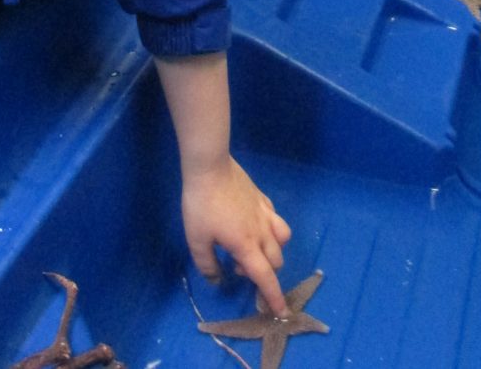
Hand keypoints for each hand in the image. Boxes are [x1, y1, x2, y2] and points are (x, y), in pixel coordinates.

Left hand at [182, 154, 291, 315]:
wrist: (210, 168)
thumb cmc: (201, 206)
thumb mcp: (196, 240)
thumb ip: (207, 265)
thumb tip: (217, 280)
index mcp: (246, 246)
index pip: (265, 278)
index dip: (274, 297)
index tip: (282, 312)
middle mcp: (261, 232)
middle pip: (276, 261)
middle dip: (265, 273)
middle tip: (238, 269)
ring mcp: (264, 213)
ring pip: (283, 238)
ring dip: (274, 251)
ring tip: (252, 248)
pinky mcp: (262, 198)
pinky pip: (275, 219)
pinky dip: (271, 229)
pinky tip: (254, 225)